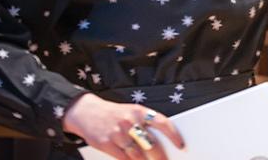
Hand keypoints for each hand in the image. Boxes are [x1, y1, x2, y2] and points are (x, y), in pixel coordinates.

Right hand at [63, 93, 183, 158]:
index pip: (163, 123)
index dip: (174, 135)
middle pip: (151, 143)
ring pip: (138, 154)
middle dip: (161, 157)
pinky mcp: (106, 143)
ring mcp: (117, 133)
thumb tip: (163, 141)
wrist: (87, 112)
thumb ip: (146, 124)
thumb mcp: (132, 112)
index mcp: (140, 111)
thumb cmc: (114, 114)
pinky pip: (123, 158)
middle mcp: (130, 121)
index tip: (181, 145)